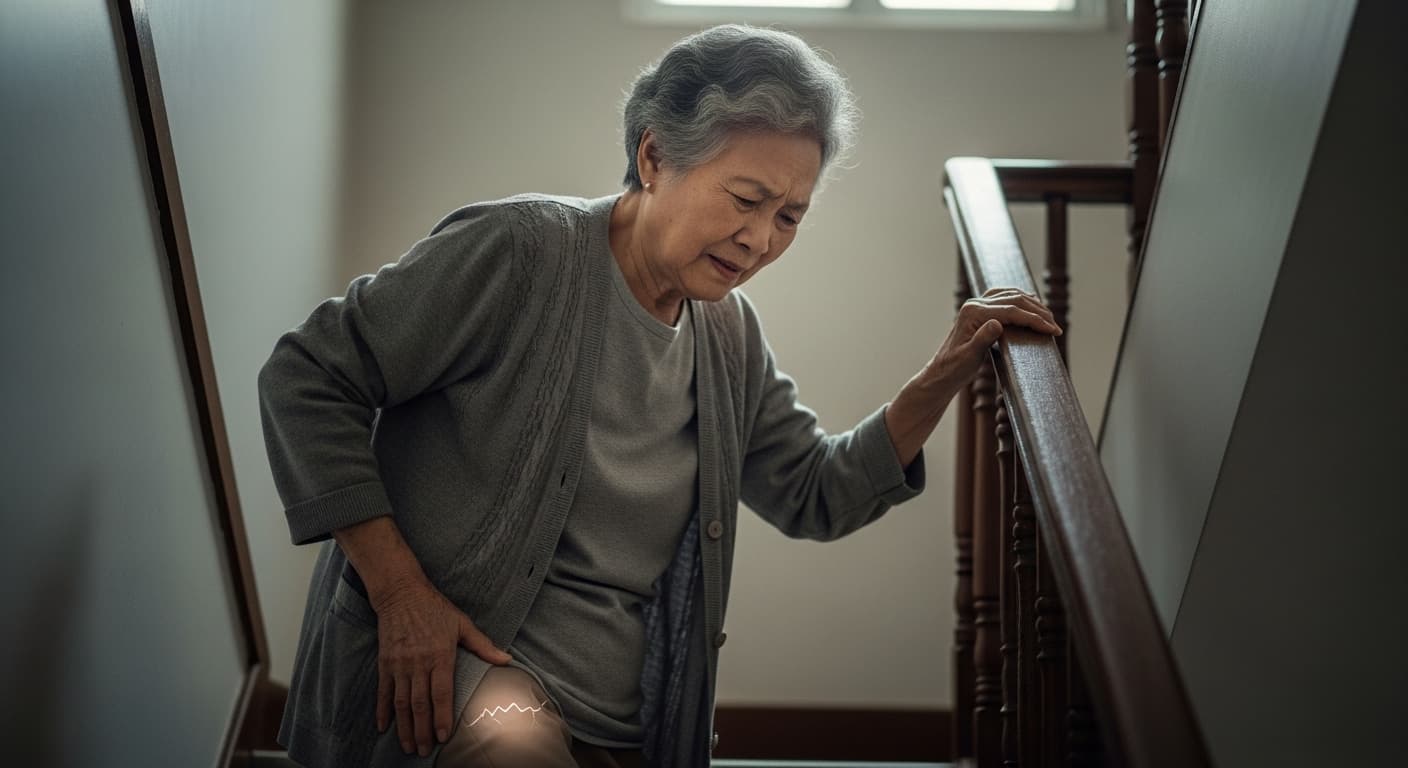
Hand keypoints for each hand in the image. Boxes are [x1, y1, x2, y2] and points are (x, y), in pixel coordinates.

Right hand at [371, 578, 511, 755]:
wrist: (401, 593)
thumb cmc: (435, 608)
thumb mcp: (462, 623)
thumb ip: (483, 645)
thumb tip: (507, 660)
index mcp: (440, 655)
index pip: (441, 693)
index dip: (441, 717)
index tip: (442, 736)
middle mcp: (418, 663)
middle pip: (420, 704)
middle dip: (421, 730)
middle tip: (423, 751)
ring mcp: (399, 664)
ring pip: (401, 702)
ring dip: (403, 727)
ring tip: (407, 746)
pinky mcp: (385, 663)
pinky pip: (383, 691)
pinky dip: (382, 711)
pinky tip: (383, 727)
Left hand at [926, 287, 1059, 392]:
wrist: (941, 373)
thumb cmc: (953, 369)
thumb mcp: (968, 358)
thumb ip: (982, 339)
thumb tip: (997, 323)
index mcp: (972, 313)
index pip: (1011, 311)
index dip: (1034, 319)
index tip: (1052, 330)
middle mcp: (974, 304)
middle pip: (1014, 300)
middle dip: (1038, 312)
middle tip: (1055, 327)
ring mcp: (976, 305)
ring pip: (1010, 296)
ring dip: (1031, 304)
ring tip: (1049, 317)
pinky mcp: (979, 311)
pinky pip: (1003, 298)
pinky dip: (1020, 300)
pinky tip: (1031, 305)